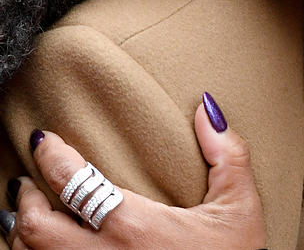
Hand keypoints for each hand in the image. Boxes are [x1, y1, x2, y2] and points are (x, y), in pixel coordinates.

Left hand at [4, 95, 266, 249]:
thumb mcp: (238, 205)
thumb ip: (227, 154)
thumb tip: (208, 107)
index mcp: (135, 226)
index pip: (73, 182)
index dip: (52, 155)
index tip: (47, 139)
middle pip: (36, 228)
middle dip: (26, 198)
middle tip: (30, 180)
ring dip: (24, 231)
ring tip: (29, 211)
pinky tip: (42, 244)